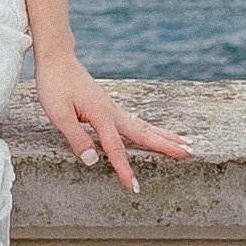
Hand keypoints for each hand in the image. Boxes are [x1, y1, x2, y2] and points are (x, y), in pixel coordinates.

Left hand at [32, 55, 190, 197]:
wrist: (57, 58)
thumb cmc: (55, 85)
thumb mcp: (59, 114)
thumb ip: (77, 138)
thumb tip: (93, 161)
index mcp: (101, 115)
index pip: (115, 149)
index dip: (125, 170)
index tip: (135, 188)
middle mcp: (112, 111)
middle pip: (143, 133)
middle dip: (166, 145)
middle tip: (190, 153)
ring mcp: (113, 107)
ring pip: (143, 126)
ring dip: (165, 136)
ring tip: (186, 143)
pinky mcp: (109, 106)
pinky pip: (136, 121)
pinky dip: (151, 129)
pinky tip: (156, 133)